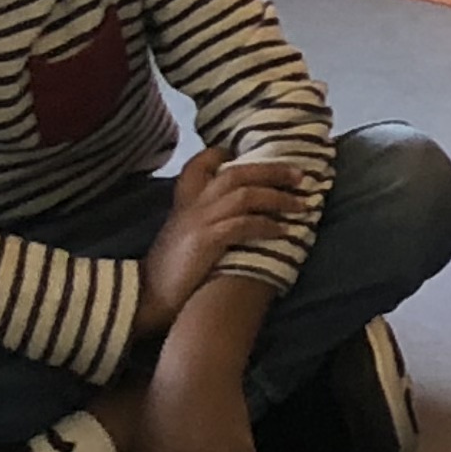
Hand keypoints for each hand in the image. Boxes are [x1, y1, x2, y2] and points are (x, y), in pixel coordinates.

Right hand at [135, 149, 315, 341]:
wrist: (148, 297)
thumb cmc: (173, 270)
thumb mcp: (185, 234)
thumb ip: (206, 217)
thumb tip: (242, 210)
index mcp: (184, 201)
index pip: (200, 163)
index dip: (226, 154)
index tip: (254, 155)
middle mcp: (191, 204)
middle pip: (235, 172)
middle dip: (271, 171)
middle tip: (300, 176)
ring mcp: (198, 221)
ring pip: (244, 194)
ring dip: (278, 198)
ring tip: (302, 205)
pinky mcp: (206, 241)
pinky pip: (242, 224)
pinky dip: (266, 225)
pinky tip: (283, 231)